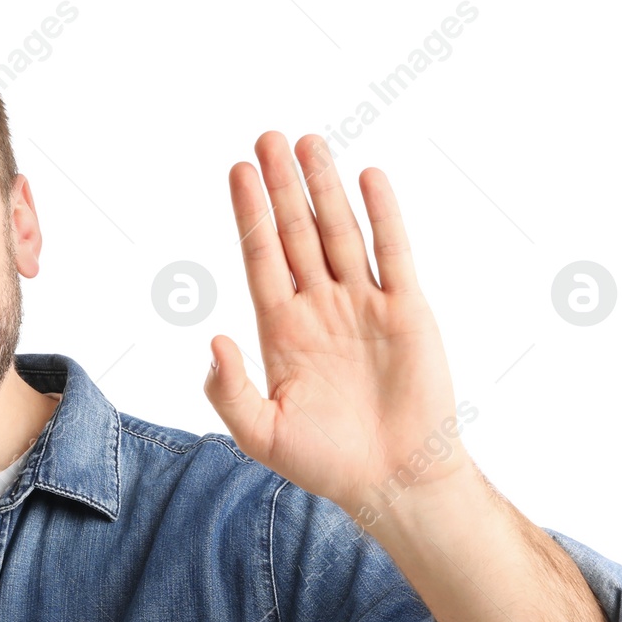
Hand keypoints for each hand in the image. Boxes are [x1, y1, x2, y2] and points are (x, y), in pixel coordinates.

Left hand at [203, 132, 471, 521]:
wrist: (392, 482)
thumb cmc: (325, 463)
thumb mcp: (261, 434)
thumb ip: (230, 390)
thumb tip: (215, 339)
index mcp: (281, 330)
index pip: (260, 259)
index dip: (249, 215)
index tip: (237, 171)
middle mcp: (320, 308)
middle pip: (296, 234)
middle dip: (281, 187)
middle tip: (267, 138)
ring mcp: (363, 306)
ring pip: (340, 233)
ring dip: (324, 189)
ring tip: (308, 143)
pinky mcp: (406, 312)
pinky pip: (393, 254)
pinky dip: (382, 216)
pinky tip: (368, 178)